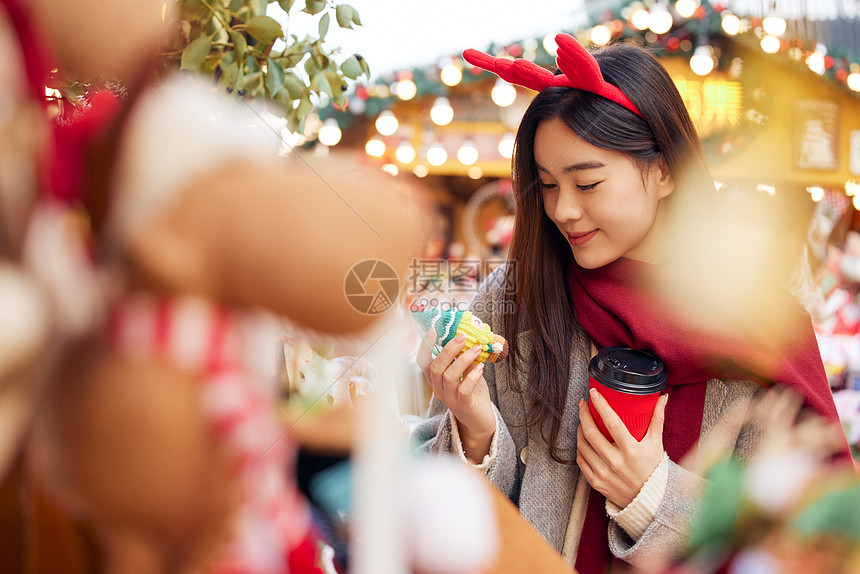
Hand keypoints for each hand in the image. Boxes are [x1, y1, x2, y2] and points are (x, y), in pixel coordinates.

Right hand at [417, 327, 495, 462]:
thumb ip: (464, 359)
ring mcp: (449, 399)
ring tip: (477, 349)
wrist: (480, 420)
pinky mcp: (463, 406)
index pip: (423, 362)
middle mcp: (439, 389)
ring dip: (463, 359)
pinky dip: (472, 376)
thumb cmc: (473, 394)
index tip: (433, 330)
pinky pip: (463, 389)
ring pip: (449, 376)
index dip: (425, 346)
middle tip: (462, 336)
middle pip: (435, 367)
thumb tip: (467, 339)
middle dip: (448, 349)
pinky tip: (481, 367)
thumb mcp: (467, 373)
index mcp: (436, 380)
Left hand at [576, 388, 668, 507]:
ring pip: (583, 446)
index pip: (612, 423)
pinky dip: (580, 447)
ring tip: (582, 421)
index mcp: (632, 451)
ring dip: (580, 430)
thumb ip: (657, 419)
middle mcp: (616, 462)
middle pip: (592, 433)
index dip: (601, 406)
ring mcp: (604, 474)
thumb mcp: (656, 443)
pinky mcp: (596, 483)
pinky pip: (581, 461)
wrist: (650, 500)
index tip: (593, 393)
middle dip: (584, 415)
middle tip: (583, 404)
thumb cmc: (654, 468)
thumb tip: (662, 397)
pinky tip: (583, 440)